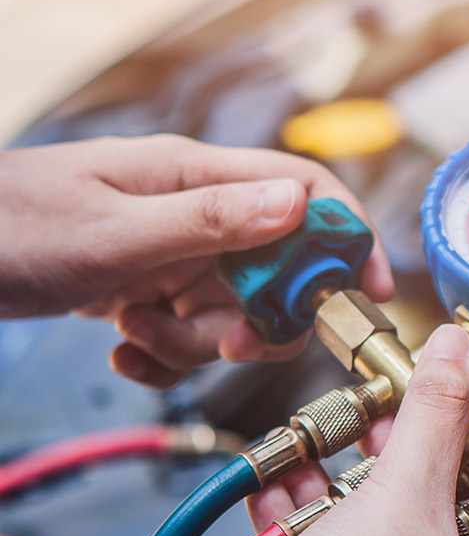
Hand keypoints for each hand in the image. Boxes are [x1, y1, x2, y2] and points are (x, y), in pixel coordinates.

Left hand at [0, 134, 392, 386]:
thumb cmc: (10, 225)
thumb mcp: (114, 230)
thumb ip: (210, 220)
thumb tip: (298, 204)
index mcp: (196, 178)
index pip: (303, 191)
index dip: (347, 236)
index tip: (367, 291)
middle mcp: (195, 216)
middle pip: (276, 273)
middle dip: (253, 322)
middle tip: (217, 342)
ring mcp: (173, 255)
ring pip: (230, 314)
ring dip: (191, 344)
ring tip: (134, 332)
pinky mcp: (150, 290)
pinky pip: (188, 334)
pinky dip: (164, 356)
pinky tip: (123, 348)